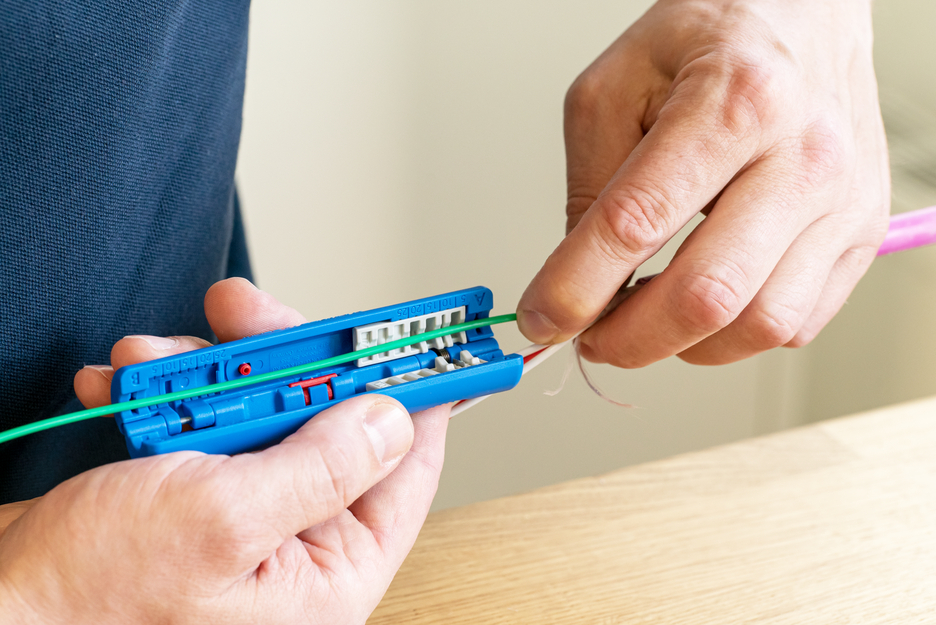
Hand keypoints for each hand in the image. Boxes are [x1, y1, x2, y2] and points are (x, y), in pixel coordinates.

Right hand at [0, 278, 449, 624]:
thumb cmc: (93, 598)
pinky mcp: (202, 490)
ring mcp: (248, 513)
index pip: (403, 469)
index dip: (411, 395)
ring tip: (148, 362)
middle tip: (242, 312)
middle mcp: (298, 544)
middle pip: (327, 420)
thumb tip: (391, 420)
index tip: (412, 336)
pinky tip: (123, 387)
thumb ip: (320, 466)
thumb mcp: (224, 519)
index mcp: (327, 572)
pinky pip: (209, 419)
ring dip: (205, 370)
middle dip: (279, 360)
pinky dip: (167, 393)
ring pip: (262, 407)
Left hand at [518, 0, 889, 365]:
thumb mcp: (614, 88)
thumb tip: (579, 287)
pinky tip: (703, 306)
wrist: (802, 12)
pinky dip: (735, 336)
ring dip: (684, 346)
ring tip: (646, 322)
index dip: (575, 287)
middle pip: (708, 295)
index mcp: (733, 100)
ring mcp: (842, 199)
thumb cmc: (709, 39)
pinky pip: (796, 324)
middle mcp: (803, 153)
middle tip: (592, 338)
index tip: (542, 318)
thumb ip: (591, 189)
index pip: (637, 222)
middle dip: (629, 339)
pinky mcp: (862, 232)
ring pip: (760, 326)